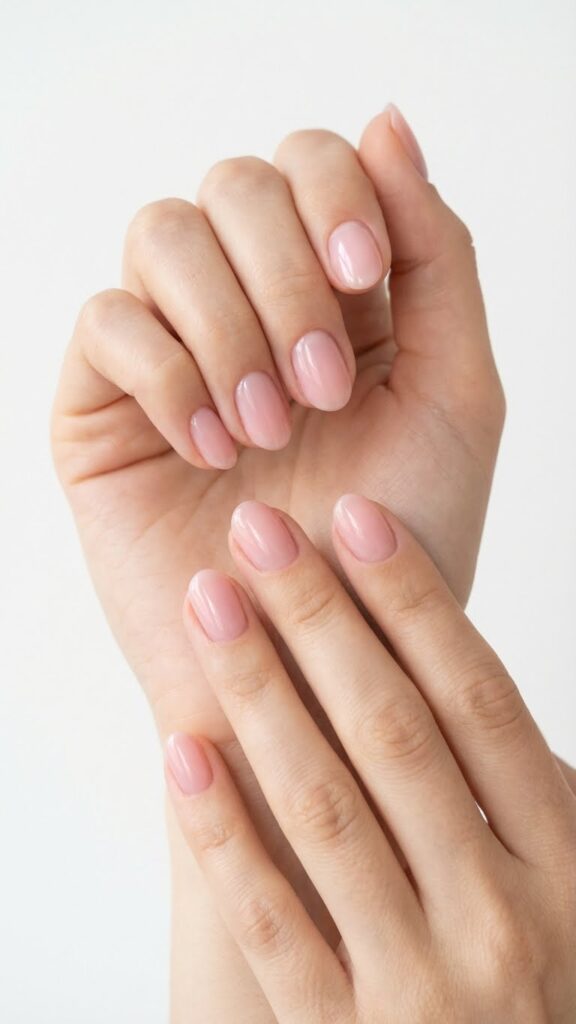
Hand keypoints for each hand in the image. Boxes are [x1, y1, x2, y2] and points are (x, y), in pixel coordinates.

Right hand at [51, 106, 503, 755]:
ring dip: (226, 324)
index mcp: (336, 294)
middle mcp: (251, 306)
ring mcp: (172, 349)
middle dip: (285, 276)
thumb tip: (389, 118)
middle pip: (235, 185)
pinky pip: (107, 323)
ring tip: (267, 429)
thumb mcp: (455, 395)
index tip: (368, 275)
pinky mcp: (104, 404)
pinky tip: (211, 451)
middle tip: (321, 390)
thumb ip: (437, 258)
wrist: (322, 671)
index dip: (336, 193)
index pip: (314, 163)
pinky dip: (166, 374)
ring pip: (163, 234)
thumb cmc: (398, 547)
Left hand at [167, 495, 575, 1023]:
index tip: (357, 519)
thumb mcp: (574, 886)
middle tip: (260, 533)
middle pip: (396, 734)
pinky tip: (182, 750)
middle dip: (320, 618)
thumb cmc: (544, 986)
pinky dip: (220, 832)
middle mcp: (501, 914)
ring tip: (211, 606)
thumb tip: (462, 674)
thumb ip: (527, 793)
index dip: (415, 600)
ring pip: (325, 811)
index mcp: (568, 860)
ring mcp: (421, 986)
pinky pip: (270, 924)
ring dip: (260, 693)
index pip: (479, 700)